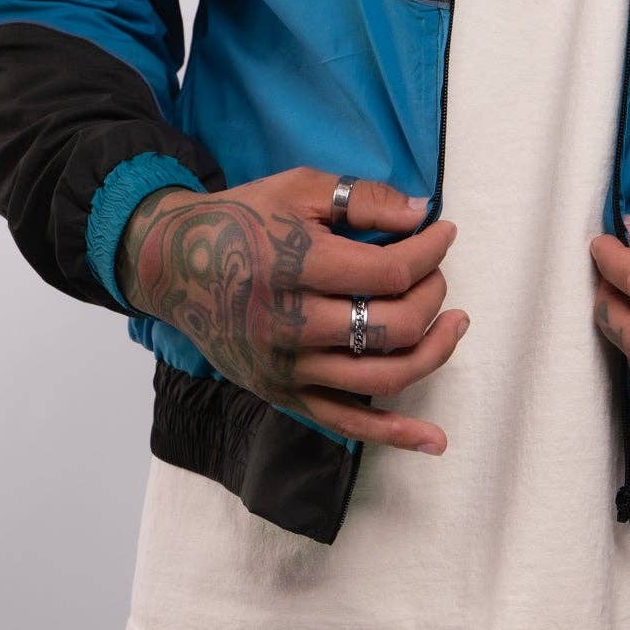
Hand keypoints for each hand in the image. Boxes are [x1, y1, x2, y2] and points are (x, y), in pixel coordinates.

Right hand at [117, 167, 468, 454]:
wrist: (174, 265)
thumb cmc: (242, 220)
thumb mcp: (299, 188)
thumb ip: (363, 199)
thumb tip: (422, 214)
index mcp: (296, 267)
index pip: (390, 273)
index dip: (431, 251)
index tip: (444, 232)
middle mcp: (291, 324)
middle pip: (392, 326)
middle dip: (433, 295)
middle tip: (436, 273)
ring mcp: (287, 367)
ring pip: (382, 378)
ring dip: (433, 352)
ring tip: (455, 323)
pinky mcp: (282, 393)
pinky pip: (347, 423)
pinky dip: (395, 435)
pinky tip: (434, 441)